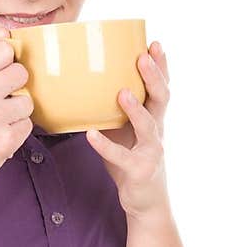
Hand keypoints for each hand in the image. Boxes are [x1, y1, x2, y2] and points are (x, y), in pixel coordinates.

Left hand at [85, 41, 170, 219]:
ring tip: (122, 92)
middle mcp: (158, 132)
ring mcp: (151, 152)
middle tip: (144, 57)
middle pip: (161, 100)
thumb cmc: (132, 162)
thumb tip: (83, 86)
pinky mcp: (139, 171)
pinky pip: (121, 157)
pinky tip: (91, 135)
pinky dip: (105, 146)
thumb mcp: (125, 133)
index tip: (154, 43)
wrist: (146, 203)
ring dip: (135, 109)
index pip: (161, 88)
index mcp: (155, 119)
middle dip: (154, 77)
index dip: (161, 67)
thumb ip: (113, 113)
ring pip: (148, 126)